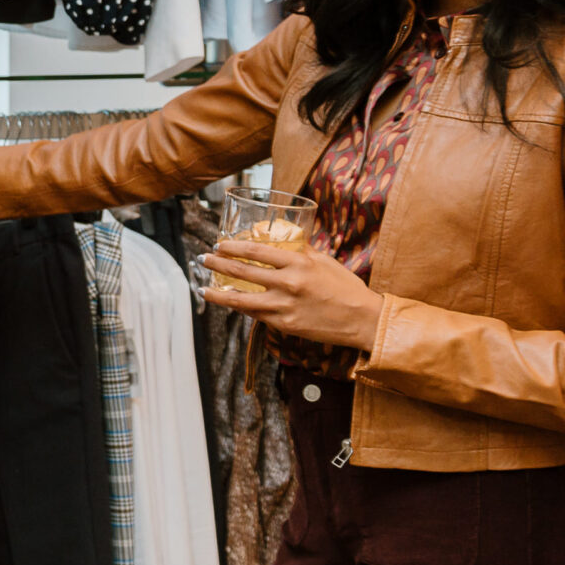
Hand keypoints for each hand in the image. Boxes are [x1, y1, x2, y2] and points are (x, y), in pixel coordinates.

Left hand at [199, 236, 385, 350]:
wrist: (363, 319)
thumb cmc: (345, 287)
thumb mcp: (323, 261)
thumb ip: (299, 252)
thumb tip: (281, 240)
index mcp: (298, 263)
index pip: (255, 250)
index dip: (232, 247)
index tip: (219, 245)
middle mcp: (288, 284)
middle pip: (242, 272)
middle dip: (217, 264)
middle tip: (203, 259)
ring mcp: (284, 306)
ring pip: (240, 300)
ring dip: (216, 293)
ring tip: (201, 288)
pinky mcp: (284, 324)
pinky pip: (254, 315)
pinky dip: (238, 308)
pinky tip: (227, 304)